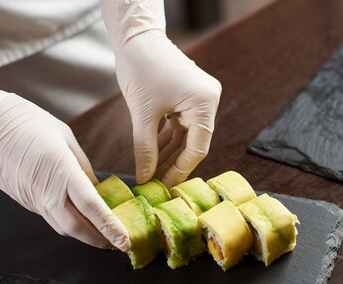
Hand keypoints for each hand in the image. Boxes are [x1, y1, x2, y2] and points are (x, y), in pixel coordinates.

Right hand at [0, 63, 130, 250]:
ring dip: (85, 236)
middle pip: (78, 228)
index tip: (125, 241)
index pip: (92, 208)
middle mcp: (47, 192)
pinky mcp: (24, 201)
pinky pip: (51, 218)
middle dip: (101, 240)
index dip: (111, 227)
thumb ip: (83, 167)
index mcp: (62, 172)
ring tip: (104, 236)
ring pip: (63, 228)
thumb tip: (96, 189)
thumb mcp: (65, 138)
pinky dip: (69, 224)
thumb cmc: (26, 121)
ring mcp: (33, 199)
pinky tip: (80, 220)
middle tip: (119, 244)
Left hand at [100, 0, 221, 186]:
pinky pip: (180, 125)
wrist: (135, 37)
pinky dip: (166, 139)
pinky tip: (154, 156)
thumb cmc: (140, 68)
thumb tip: (144, 178)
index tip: (165, 186)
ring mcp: (198, 99)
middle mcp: (208, 101)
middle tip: (156, 183)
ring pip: (185, 136)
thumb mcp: (142, 114)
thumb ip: (145, 149)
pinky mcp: (187, 97)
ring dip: (168, 153)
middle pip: (193, 143)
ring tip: (152, 173)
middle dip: (173, 163)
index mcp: (205, 103)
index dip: (180, 169)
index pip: (198, 147)